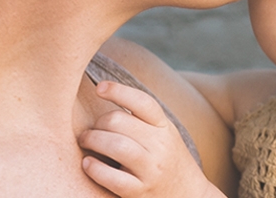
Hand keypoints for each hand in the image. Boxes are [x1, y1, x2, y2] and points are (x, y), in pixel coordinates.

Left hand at [79, 81, 224, 196]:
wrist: (190, 195)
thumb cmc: (169, 161)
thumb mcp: (165, 135)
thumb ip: (143, 119)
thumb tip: (108, 94)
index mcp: (165, 127)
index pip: (142, 102)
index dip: (118, 91)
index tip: (100, 88)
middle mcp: (161, 146)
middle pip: (119, 121)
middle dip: (97, 123)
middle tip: (89, 130)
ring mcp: (152, 170)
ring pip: (116, 146)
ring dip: (93, 140)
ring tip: (85, 142)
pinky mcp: (140, 192)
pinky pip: (112, 178)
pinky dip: (95, 169)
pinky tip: (87, 164)